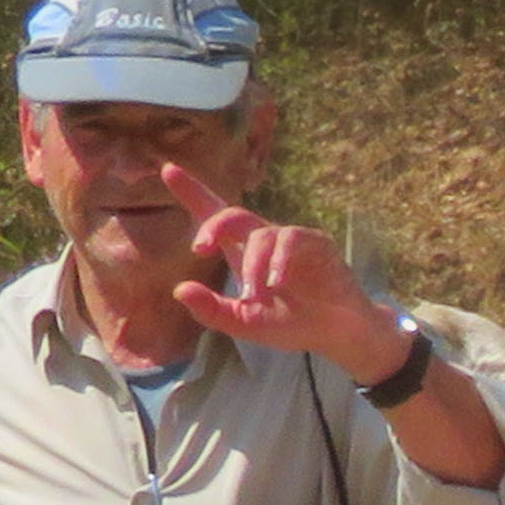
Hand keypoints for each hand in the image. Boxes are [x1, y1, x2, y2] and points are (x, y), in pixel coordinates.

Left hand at [157, 161, 405, 381]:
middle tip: (199, 248)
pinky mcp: (317, 244)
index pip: (214, 216)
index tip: (167, 169)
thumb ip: (212, 311)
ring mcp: (291, 240)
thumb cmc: (292, 324)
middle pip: (231, 213)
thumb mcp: (246, 324)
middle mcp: (263, 240)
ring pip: (261, 234)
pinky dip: (279, 261)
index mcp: (242, 253)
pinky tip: (276, 283)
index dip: (192, 192)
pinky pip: (292, 240)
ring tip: (255, 294)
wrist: (336, 335)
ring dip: (253, 264)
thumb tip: (179, 290)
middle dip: (212, 225)